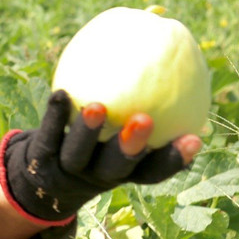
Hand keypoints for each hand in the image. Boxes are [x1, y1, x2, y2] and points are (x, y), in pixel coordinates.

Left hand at [0, 90, 201, 225]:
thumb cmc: (96, 143)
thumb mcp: (118, 133)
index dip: (174, 159)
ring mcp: (69, 167)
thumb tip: (173, 64)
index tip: (195, 138)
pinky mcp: (42, 155)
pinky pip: (49, 134)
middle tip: (145, 119)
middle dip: (132, 147)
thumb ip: (143, 106)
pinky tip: (61, 93)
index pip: (154, 171)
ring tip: (97, 107)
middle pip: (117, 167)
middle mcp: (98, 174)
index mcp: (124, 171)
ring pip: (79, 154)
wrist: (45, 174)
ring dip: (88, 132)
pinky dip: (55, 115)